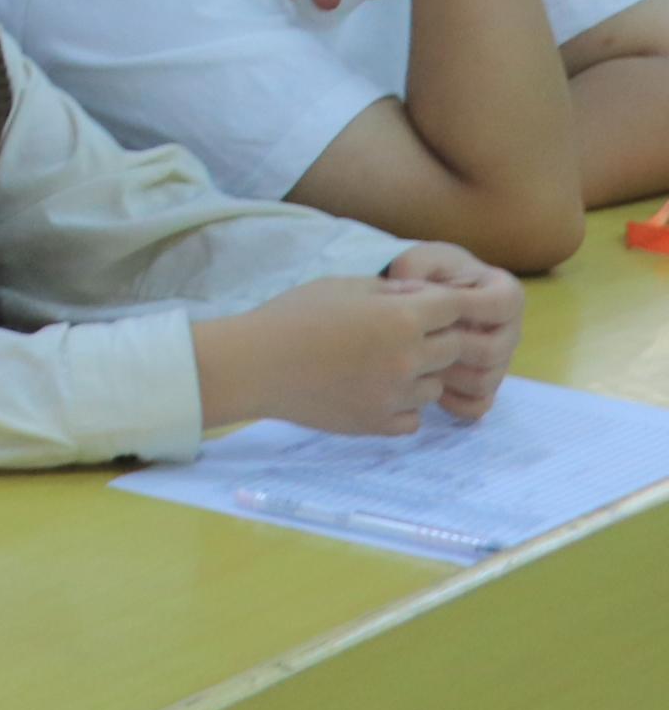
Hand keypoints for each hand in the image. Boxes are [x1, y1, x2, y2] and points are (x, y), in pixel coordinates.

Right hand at [205, 274, 482, 436]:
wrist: (254, 365)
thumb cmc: (292, 317)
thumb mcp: (341, 285)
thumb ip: (390, 289)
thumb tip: (422, 297)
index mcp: (400, 319)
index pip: (455, 308)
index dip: (444, 303)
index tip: (428, 306)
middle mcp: (408, 359)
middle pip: (455, 348)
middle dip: (436, 338)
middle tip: (400, 335)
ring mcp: (396, 396)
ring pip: (435, 386)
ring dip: (419, 375)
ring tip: (379, 365)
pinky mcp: (380, 424)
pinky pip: (414, 417)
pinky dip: (401, 405)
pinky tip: (372, 390)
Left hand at [381, 242, 525, 417]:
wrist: (419, 299)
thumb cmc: (423, 275)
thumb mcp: (418, 260)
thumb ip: (414, 267)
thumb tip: (409, 290)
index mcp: (505, 295)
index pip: (502, 306)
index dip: (467, 309)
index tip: (432, 309)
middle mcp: (510, 331)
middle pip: (492, 352)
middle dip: (450, 348)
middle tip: (415, 342)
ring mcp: (500, 362)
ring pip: (484, 381)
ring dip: (447, 375)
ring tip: (415, 361)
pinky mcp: (485, 387)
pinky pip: (477, 406)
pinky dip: (452, 402)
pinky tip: (426, 387)